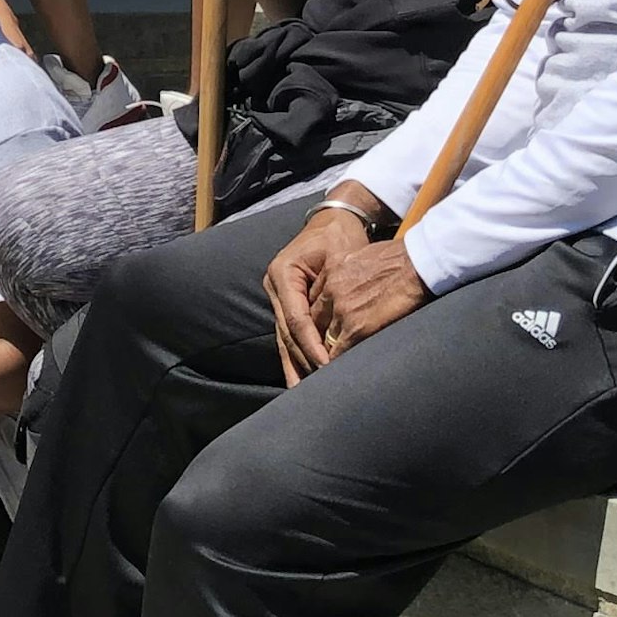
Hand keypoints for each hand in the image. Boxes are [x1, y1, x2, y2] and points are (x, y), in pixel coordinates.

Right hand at [265, 188, 408, 379]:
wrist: (333, 222)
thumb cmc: (340, 237)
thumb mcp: (341, 256)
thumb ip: (337, 289)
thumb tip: (341, 324)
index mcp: (284, 272)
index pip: (296, 318)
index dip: (311, 344)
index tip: (327, 366)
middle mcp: (275, 286)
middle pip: (286, 333)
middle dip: (301, 362)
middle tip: (314, 391)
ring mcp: (277, 295)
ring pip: (284, 338)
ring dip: (294, 366)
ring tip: (300, 394)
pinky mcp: (286, 304)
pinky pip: (289, 334)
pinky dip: (295, 356)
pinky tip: (298, 379)